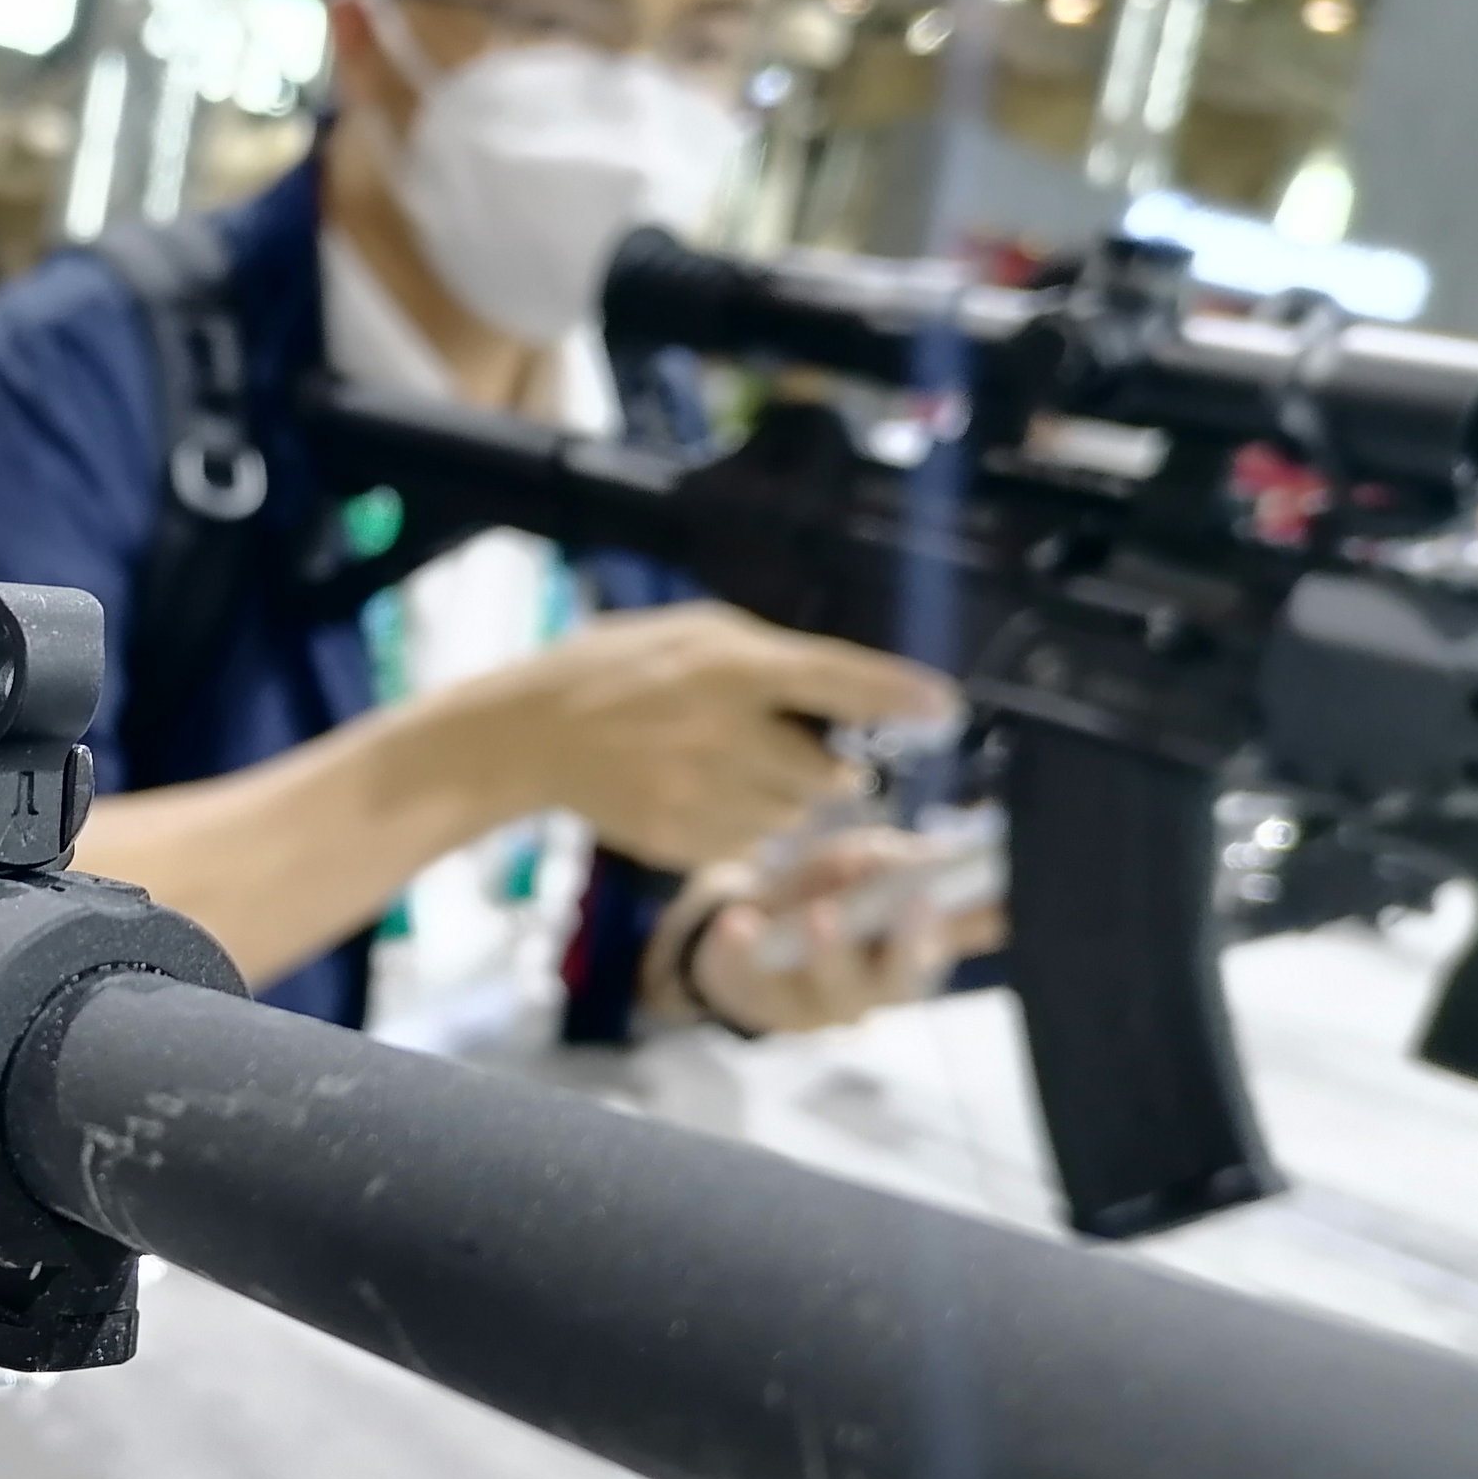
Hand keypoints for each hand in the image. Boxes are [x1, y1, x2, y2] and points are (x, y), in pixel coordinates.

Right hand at [465, 603, 954, 871]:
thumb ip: (768, 664)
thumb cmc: (618, 668)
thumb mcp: (691, 634)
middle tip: (782, 754)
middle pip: (823, 772)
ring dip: (782, 802)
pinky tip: (697, 797)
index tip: (946, 708)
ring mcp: (695, 790)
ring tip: (728, 773)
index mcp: (725, 664)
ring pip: (790, 816)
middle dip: (823, 771)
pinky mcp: (675, 836)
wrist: (531, 732)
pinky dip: (739, 828)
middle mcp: (718, 728)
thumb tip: (846, 702)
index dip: (896, 694)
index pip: (834, 678)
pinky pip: (745, 845)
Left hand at [640, 825, 1008, 1036]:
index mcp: (917, 947)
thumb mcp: (851, 861)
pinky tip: (740, 920)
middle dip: (915, 944)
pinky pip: (757, 981)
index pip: (971, 937)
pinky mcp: (765, 1004)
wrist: (738, 935)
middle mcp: (880, 986)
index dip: (1000, 918)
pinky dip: (745, 947)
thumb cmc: (817, 892)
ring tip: (821, 914)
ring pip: (835, 990)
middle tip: (923, 902)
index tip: (1019, 893)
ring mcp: (823, 1004)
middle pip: (905, 981)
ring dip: (831, 951)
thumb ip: (880, 860)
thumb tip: (915, 860)